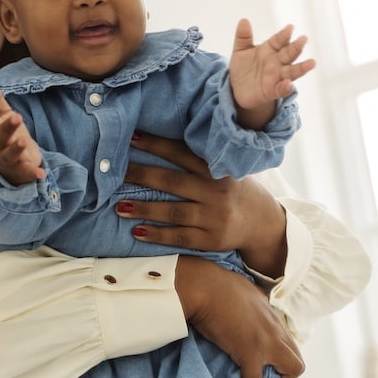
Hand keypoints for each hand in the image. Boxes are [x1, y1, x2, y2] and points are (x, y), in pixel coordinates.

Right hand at [0, 80, 44, 185]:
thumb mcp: (3, 118)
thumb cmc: (5, 137)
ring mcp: (8, 160)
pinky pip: (24, 172)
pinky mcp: (20, 170)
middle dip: (6, 128)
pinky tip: (40, 172)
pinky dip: (32, 173)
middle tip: (16, 117)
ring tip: (24, 140)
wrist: (10, 166)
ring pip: (9, 155)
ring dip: (16, 148)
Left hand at [120, 132, 287, 277]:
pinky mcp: (212, 240)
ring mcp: (214, 217)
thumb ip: (198, 159)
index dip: (156, 144)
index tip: (131, 137)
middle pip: (172, 182)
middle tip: (115, 173)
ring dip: (144, 209)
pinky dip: (158, 235)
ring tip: (119, 207)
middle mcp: (215, 191)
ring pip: (173, 212)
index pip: (181, 153)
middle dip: (142, 176)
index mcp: (216, 169)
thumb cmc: (232, 188)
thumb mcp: (223, 169)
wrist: (262, 222)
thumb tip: (156, 142)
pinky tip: (137, 232)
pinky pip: (180, 237)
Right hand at [175, 256, 304, 377]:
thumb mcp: (236, 287)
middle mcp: (273, 326)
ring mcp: (265, 340)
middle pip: (296, 354)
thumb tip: (241, 300)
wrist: (201, 285)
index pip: (284, 337)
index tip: (266, 363)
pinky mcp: (249, 353)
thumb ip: (246, 298)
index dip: (278, 354)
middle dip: (287, 371)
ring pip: (292, 368)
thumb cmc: (210, 281)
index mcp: (268, 311)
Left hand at [229, 18, 315, 119]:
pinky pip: (282, 89)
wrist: (238, 89)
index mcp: (269, 50)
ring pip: (292, 71)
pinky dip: (286, 87)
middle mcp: (277, 62)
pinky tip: (288, 84)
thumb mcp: (240, 51)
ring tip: (311, 63)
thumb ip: (243, 37)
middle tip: (303, 39)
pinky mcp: (273, 91)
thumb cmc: (243, 68)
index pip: (279, 40)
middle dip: (296, 47)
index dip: (284, 35)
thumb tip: (243, 20)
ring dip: (301, 68)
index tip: (290, 27)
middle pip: (289, 54)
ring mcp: (277, 77)